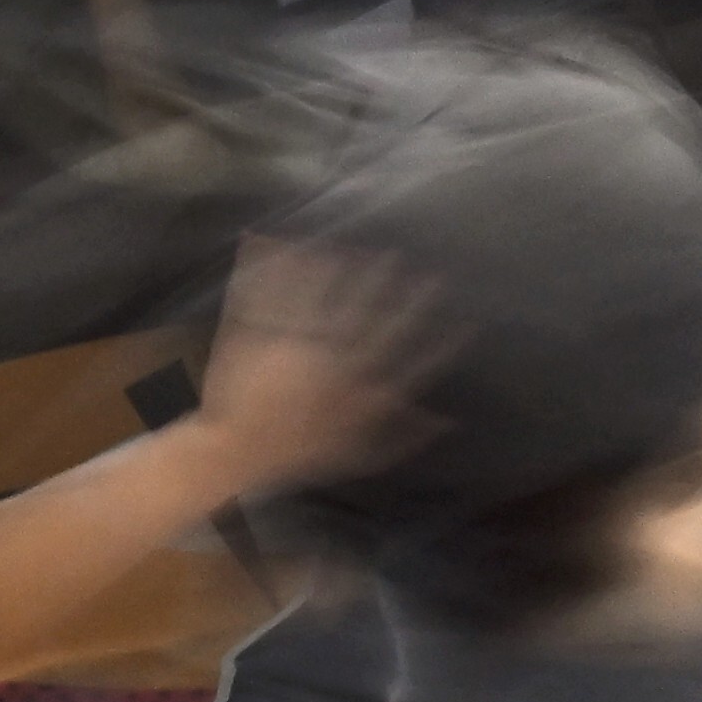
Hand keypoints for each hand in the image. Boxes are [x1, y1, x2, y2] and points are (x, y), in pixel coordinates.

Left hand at [192, 237, 459, 494]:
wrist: (236, 449)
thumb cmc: (299, 453)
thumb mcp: (358, 453)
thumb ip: (402, 435)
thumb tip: (446, 421)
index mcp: (359, 393)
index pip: (411, 366)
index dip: (441, 346)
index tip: (465, 323)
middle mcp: (336, 365)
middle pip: (378, 324)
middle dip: (401, 295)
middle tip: (419, 269)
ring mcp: (300, 344)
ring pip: (332, 301)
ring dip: (353, 273)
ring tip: (368, 249)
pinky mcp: (269, 332)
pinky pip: (282, 294)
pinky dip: (288, 269)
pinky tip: (300, 248)